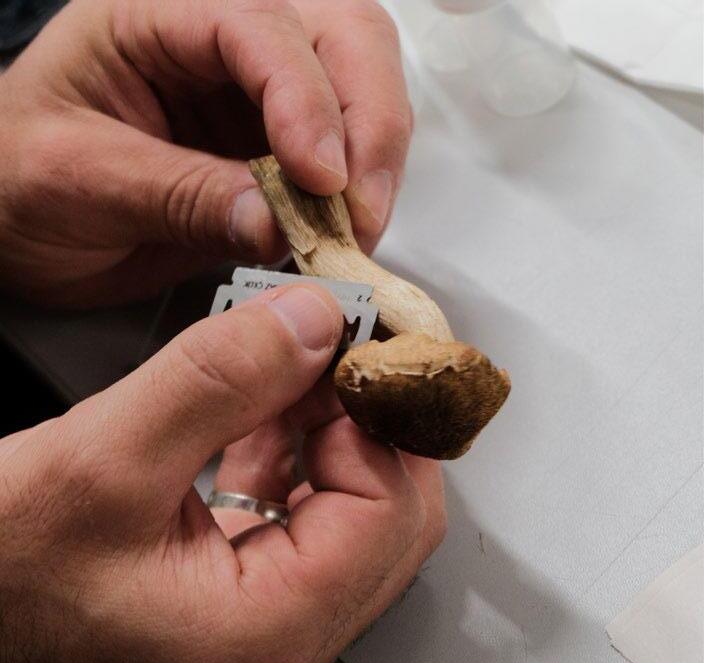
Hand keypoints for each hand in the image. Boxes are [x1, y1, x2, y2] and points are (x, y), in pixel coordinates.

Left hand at [0, 0, 411, 306]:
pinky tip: (344, 234)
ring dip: (375, 163)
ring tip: (357, 231)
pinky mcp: (276, 148)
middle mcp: (222, 40)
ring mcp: (257, 94)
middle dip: (369, 125)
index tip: (323, 182)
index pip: (259, 25)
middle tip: (363, 212)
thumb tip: (279, 225)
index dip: (306, 99)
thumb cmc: (19, 181)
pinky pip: (344, 157)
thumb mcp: (78, 180)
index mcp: (157, 15)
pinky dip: (358, 196)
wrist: (19, 221)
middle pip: (342, 37)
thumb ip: (179, 194)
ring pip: (361, 90)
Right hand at [0, 284, 444, 662]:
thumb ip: (220, 380)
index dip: (374, 414)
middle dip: (360, 419)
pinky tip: (264, 411)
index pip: (389, 510)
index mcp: (263, 638)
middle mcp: (279, 649)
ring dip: (330, 429)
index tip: (345, 343)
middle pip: (388, 516)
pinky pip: (305, 516)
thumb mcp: (101, 458)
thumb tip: (313, 322)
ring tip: (291, 367)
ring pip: (352, 511)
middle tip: (325, 348)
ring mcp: (267, 630)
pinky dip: (296, 453)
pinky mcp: (245, 599)